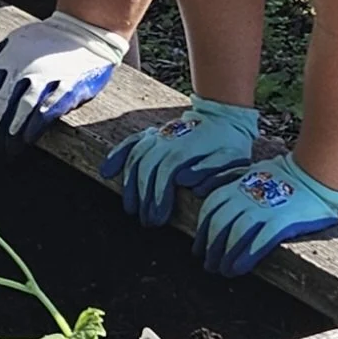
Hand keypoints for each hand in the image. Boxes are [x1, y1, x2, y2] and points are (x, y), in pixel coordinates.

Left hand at [0, 12, 129, 146]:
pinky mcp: (68, 87)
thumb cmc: (45, 41)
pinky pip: (46, 112)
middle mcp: (21, 67)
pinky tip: (28, 139)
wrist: (82, 28)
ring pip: (20, 111)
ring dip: (11, 134)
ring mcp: (45, 77)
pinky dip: (34, 128)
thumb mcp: (12, 44)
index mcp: (4, 56)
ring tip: (8, 149)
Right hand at [100, 97, 258, 226]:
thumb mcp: (231, 159)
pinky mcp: (152, 134)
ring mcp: (158, 135)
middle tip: (146, 221)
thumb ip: (211, 170)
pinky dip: (116, 156)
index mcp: (187, 147)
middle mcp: (167, 139)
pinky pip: (130, 144)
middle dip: (143, 197)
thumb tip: (185, 181)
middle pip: (146, 168)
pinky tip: (106, 172)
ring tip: (130, 208)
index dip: (159, 197)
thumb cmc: (230, 144)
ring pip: (135, 158)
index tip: (158, 219)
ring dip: (129, 185)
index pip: (165, 173)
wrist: (223, 116)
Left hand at [193, 154, 337, 276]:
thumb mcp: (250, 173)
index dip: (202, 232)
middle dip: (212, 248)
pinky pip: (258, 241)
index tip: (199, 249)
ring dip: (227, 256)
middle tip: (209, 265)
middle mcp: (244, 198)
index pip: (210, 211)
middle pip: (220, 226)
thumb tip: (200, 191)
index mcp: (235, 186)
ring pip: (236, 235)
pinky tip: (240, 268)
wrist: (313, 174)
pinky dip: (246, 256)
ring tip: (224, 271)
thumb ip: (229, 183)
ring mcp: (262, 210)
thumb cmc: (282, 176)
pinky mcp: (281, 222)